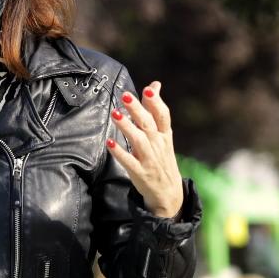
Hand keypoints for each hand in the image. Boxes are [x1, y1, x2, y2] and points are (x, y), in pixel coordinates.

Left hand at [106, 81, 183, 217]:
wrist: (168, 192)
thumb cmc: (161, 158)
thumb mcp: (162, 135)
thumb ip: (154, 110)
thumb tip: (154, 85)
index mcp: (164, 135)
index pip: (163, 116)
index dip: (156, 102)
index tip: (148, 89)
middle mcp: (158, 145)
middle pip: (148, 124)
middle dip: (137, 109)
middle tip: (125, 96)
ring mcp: (149, 159)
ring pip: (139, 141)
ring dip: (127, 127)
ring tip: (114, 114)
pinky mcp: (140, 173)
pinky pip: (129, 161)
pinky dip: (120, 152)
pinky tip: (110, 143)